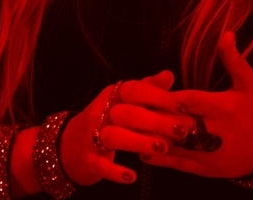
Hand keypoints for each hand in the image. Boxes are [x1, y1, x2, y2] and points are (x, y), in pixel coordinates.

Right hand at [59, 70, 190, 185]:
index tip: (182, 107)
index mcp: (112, 95)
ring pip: (114, 136)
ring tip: (163, 148)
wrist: (70, 147)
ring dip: (140, 141)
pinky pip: (100, 164)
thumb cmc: (107, 121)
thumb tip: (169, 75)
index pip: (134, 89)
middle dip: (157, 121)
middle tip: (181, 130)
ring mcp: (91, 136)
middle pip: (128, 113)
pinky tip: (131, 176)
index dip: (159, 96)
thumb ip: (147, 89)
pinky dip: (115, 171)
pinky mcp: (87, 159)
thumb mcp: (124, 102)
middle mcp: (101, 112)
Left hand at [139, 31, 252, 177]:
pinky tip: (144, 151)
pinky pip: (180, 165)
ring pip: (177, 148)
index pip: (193, 101)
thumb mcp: (250, 83)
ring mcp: (211, 154)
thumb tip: (226, 33)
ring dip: (154, 140)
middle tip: (133, 112)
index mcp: (225, 108)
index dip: (171, 98)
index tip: (151, 92)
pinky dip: (161, 159)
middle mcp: (217, 133)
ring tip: (133, 131)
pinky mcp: (208, 169)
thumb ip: (233, 60)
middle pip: (180, 126)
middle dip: (157, 119)